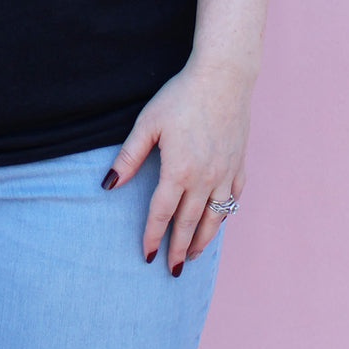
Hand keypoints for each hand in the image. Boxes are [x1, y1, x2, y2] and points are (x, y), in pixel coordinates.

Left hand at [103, 61, 251, 274]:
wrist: (223, 78)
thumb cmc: (181, 97)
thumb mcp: (148, 124)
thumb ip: (129, 157)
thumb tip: (109, 184)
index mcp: (178, 171)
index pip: (162, 213)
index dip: (152, 236)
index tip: (147, 255)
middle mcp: (204, 178)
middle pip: (189, 223)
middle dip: (179, 249)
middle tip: (172, 270)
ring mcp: (225, 173)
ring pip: (214, 217)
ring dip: (203, 240)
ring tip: (193, 255)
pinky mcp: (239, 164)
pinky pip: (232, 198)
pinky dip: (224, 214)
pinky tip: (218, 220)